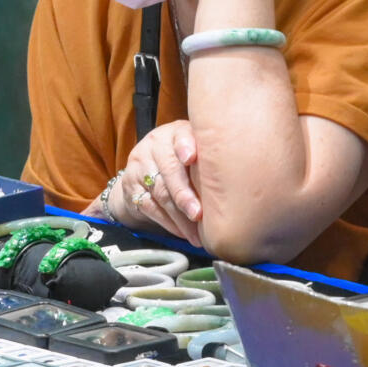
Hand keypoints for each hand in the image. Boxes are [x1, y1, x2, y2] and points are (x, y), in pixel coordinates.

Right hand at [116, 120, 202, 241]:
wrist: (144, 170)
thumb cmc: (181, 161)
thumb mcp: (194, 151)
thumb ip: (209, 159)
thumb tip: (237, 185)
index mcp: (176, 132)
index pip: (180, 134)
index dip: (185, 145)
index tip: (191, 158)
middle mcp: (155, 145)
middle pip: (169, 170)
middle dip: (185, 195)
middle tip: (199, 215)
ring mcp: (140, 165)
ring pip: (160, 192)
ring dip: (180, 216)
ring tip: (196, 234)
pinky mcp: (130, 186)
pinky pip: (149, 207)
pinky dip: (168, 223)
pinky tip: (182, 232)